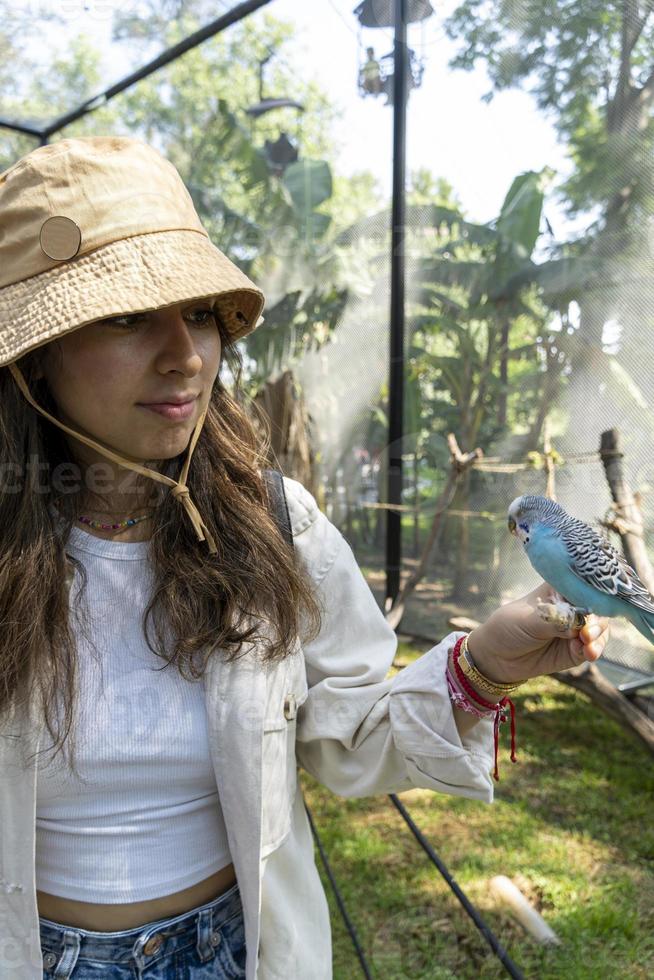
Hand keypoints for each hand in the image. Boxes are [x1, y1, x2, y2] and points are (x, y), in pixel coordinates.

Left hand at [466, 581, 609, 684]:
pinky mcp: (577, 649)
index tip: (596, 600)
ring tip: (586, 643)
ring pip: (600, 628)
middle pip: (597, 608)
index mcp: (559, 589)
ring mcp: (576, 628)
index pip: (583, 584)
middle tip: (586, 632)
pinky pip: (594, 648)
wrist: (497, 656)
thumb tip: (578, 624)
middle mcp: (572, 606)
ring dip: (598, 636)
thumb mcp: (527, 620)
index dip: (594, 592)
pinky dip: (594, 650)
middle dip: (596, 620)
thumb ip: (553, 621)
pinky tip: (587, 653)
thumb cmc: (508, 627)